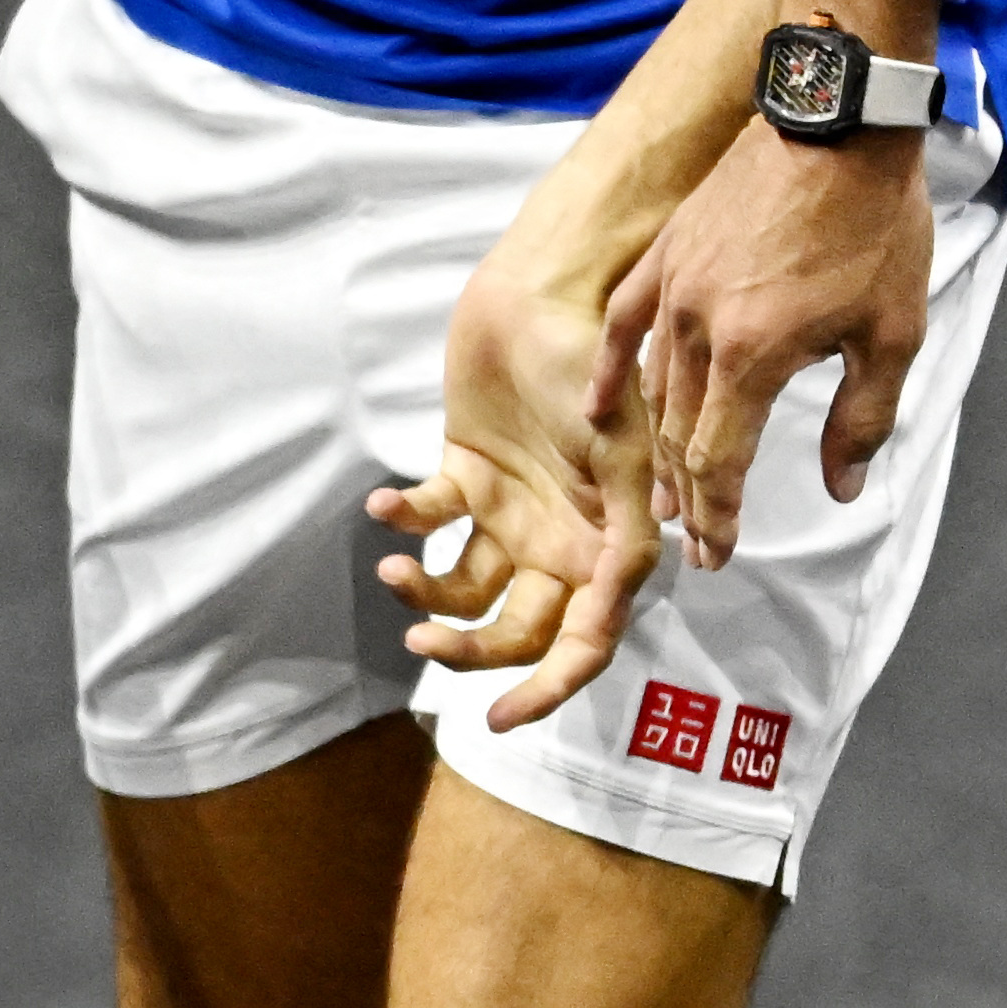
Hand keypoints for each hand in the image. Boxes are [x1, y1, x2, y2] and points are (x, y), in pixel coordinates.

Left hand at [377, 236, 660, 727]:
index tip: (501, 720)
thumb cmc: (590, 360)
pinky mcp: (465, 472)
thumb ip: (623, 535)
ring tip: (396, 573)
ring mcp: (512, 510)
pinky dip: (402, 522)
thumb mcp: (624, 450)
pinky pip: (430, 519)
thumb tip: (608, 613)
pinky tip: (382, 507)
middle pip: (517, 631)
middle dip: (470, 649)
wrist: (543, 288)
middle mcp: (561, 540)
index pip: (584, 643)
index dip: (549, 690)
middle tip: (423, 642)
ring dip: (429, 597)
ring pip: (468, 590)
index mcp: (606, 546)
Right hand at [612, 115, 935, 572]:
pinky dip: (610, 371)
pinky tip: (597, 406)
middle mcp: (699, 328)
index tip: (717, 556)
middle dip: (688, 498)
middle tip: (695, 543)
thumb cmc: (875, 228)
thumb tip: (842, 487)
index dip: (717, 516)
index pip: (719, 460)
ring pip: (653, 388)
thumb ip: (862, 417)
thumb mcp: (893, 334)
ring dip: (658, 448)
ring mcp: (674, 287)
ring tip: (664, 494)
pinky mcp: (667, 253)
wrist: (838, 125)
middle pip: (680, 435)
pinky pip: (624, 324)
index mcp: (754, 354)